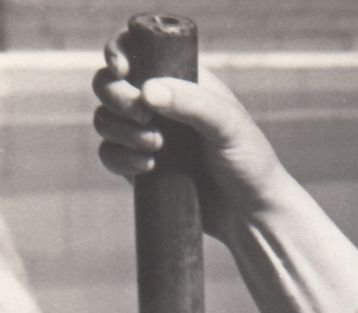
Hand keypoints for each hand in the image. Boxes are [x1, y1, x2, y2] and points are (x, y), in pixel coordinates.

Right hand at [91, 34, 281, 240]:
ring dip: (120, 130)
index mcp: (180, 79)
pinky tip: (147, 168)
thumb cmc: (249, 163)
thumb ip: (191, 102)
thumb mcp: (227, 125)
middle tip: (143, 116)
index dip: (118, 52)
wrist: (252, 216)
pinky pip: (109, 154)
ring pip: (105, 119)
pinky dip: (118, 158)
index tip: (122, 70)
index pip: (135, 50)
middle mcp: (159, 104)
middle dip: (116, 97)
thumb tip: (146, 92)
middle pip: (108, 84)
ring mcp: (147, 135)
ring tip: (157, 147)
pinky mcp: (141, 168)